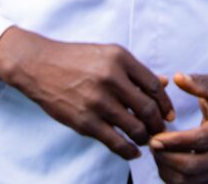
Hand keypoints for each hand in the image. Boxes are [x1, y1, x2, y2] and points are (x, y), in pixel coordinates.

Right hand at [0, 28, 174, 159]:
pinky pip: (115, 142)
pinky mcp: (85, 121)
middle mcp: (111, 78)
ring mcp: (98, 101)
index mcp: (120, 58)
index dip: (166, 104)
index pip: (154, 86)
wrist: (39, 65)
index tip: (169, 114)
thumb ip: (136, 71)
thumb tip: (165, 83)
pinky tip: (133, 152)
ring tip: (146, 140)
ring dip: (145, 138)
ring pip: (135, 128)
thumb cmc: (77, 59)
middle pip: (148, 109)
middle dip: (159, 125)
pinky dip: (129, 151)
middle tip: (161, 131)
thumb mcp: (108, 55)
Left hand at [150, 71, 207, 183]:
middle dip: (168, 158)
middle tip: (151, 143)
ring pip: (191, 180)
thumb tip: (177, 78)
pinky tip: (163, 159)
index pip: (202, 140)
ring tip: (155, 151)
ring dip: (168, 169)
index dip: (176, 141)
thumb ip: (198, 82)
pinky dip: (173, 176)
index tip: (155, 137)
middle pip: (196, 166)